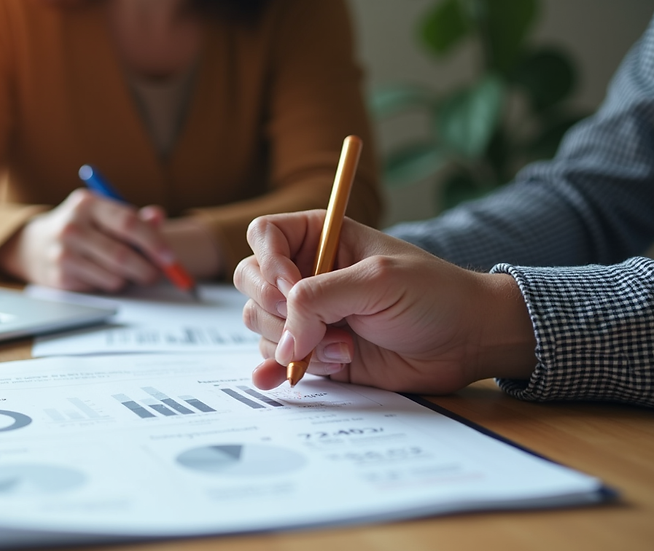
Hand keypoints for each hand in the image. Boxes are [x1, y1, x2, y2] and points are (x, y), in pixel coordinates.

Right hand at [0, 189, 175, 291]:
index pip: (128, 223)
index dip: (153, 242)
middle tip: (157, 275)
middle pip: (121, 255)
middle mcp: (71, 225)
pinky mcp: (59, 276)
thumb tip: (157, 217)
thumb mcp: (104, 214)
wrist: (34, 244)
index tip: (169, 257)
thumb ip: (134, 217)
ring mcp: (62, 252)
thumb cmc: (83, 228)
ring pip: (113, 275)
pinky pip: (100, 287)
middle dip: (146, 269)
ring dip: (128, 278)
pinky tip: (101, 273)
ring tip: (125, 271)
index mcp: (87, 203)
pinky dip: (110, 284)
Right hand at [233, 211, 536, 392]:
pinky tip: (277, 379)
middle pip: (251, 281)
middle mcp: (306, 273)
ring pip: (260, 324)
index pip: (264, 236)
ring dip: (294, 343)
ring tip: (344, 349)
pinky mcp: (314, 351)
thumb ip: (320, 299)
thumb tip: (285, 341)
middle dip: (275, 309)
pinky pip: (274, 360)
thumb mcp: (377, 282)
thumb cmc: (433, 295)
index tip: (292, 288)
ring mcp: (308, 315)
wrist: (467, 340)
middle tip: (315, 325)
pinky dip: (271, 370)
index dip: (268, 262)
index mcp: (320, 237)